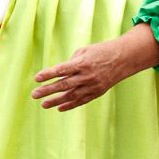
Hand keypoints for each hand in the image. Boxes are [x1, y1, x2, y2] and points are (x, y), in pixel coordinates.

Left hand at [31, 25, 158, 111]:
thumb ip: (70, 62)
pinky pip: (81, 101)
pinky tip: (59, 108)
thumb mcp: (84, 51)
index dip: (49, 74)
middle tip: (34, 95)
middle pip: (64, 85)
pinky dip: (70, 105)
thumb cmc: (101, 51)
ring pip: (71, 96)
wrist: (123, 59)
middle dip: (48, 90)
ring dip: (56, 101)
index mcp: (82, 63)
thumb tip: (58, 74)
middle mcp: (87, 76)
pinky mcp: (97, 92)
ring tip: (43, 104)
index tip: (37, 78)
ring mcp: (92, 86)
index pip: (62, 69)